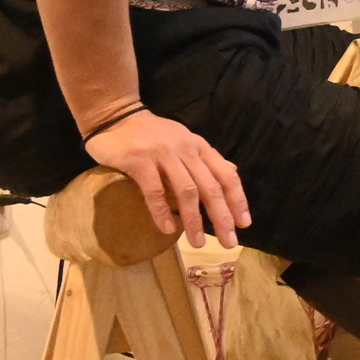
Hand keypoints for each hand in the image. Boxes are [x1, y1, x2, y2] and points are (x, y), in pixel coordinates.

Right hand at [83, 109, 248, 248]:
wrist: (114, 116)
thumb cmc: (152, 134)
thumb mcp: (185, 141)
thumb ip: (206, 159)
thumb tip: (231, 174)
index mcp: (200, 147)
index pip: (226, 175)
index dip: (237, 200)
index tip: (244, 224)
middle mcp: (187, 150)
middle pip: (211, 187)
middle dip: (222, 216)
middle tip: (228, 242)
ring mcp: (163, 154)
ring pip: (187, 191)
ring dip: (194, 220)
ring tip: (197, 242)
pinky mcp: (139, 160)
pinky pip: (154, 190)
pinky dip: (162, 211)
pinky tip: (167, 229)